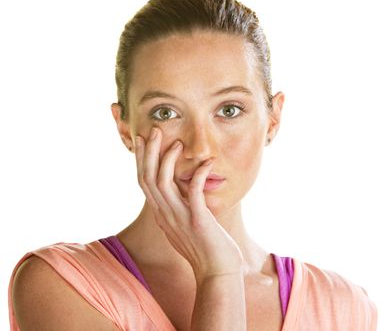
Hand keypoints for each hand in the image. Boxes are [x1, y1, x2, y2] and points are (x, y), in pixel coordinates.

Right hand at [134, 127, 243, 280]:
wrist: (216, 273)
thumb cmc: (203, 248)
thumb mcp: (183, 226)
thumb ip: (176, 208)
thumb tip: (178, 192)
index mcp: (161, 214)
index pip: (144, 183)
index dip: (141, 161)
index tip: (142, 141)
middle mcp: (165, 214)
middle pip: (147, 178)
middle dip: (148, 153)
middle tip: (152, 131)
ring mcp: (179, 217)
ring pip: (162, 182)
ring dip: (167, 159)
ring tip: (175, 141)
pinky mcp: (197, 220)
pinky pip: (193, 192)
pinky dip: (198, 174)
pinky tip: (206, 163)